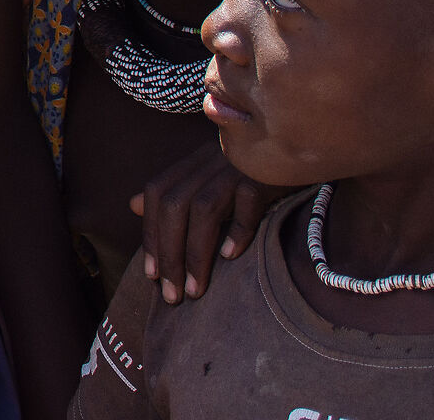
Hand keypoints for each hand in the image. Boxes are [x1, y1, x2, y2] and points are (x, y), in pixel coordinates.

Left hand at [129, 143, 285, 303]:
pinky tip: (231, 256)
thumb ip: (173, 190)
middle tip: (171, 294)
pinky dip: (238, 229)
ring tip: (195, 290)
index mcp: (194, 161)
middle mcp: (210, 161)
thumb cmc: (252, 167)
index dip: (150, 232)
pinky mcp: (266, 173)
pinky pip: (248, 201)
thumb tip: (132, 206)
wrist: (301, 140)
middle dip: (168, 253)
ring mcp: (237, 166)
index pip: (157, 193)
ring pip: (204, 209)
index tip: (151, 274)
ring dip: (196, 253)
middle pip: (174, 205)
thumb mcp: (210, 174)